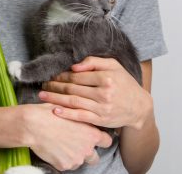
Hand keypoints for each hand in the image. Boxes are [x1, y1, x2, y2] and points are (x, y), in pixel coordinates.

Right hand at [22, 103, 111, 171]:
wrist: (33, 125)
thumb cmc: (51, 113)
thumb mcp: (71, 109)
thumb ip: (83, 115)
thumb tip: (88, 112)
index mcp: (92, 134)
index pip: (107, 141)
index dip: (100, 139)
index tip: (94, 137)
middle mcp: (87, 149)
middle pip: (95, 157)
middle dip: (87, 152)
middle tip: (75, 143)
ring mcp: (76, 159)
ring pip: (79, 161)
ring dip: (73, 155)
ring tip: (61, 143)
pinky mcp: (64, 166)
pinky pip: (66, 165)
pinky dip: (61, 159)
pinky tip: (54, 148)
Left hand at [38, 56, 152, 129]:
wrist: (139, 107)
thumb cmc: (125, 84)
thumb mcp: (114, 65)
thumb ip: (94, 62)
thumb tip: (74, 66)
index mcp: (106, 77)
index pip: (78, 75)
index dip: (62, 75)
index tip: (53, 75)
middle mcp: (104, 93)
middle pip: (73, 88)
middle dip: (55, 85)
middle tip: (43, 84)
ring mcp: (102, 107)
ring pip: (73, 101)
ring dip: (55, 98)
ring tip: (43, 95)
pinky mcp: (100, 120)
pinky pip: (80, 116)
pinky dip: (66, 114)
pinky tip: (54, 110)